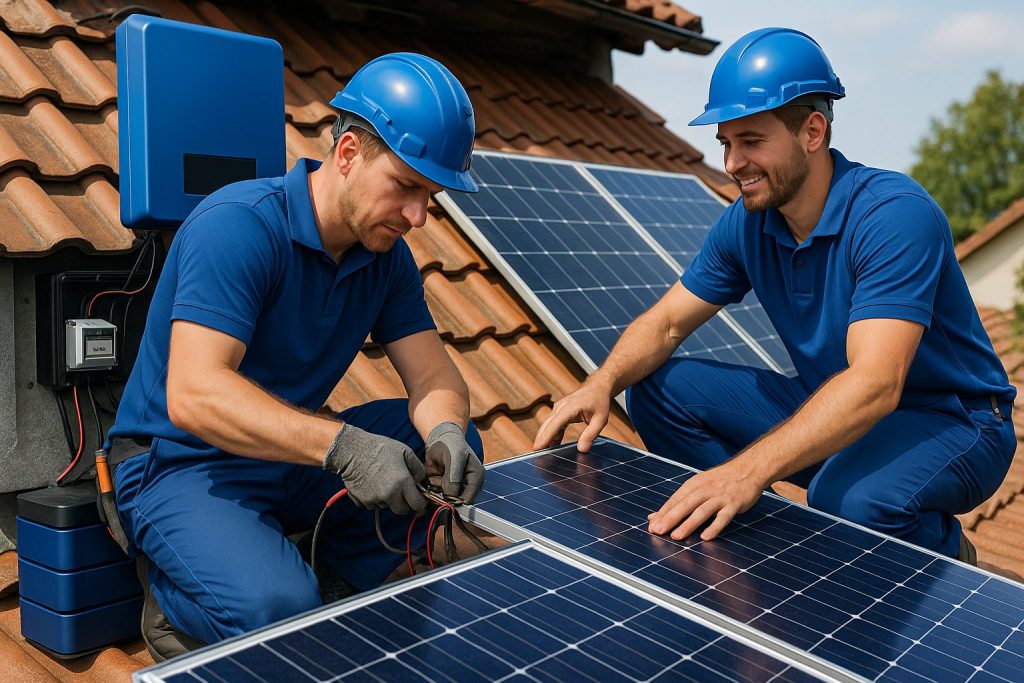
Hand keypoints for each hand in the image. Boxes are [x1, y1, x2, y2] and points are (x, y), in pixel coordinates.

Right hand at [322, 423, 426, 514]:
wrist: (352, 450)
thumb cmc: (380, 448)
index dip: (420, 504)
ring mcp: (375, 499)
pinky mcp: (363, 501)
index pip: (417, 505)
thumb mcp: (404, 451)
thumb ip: (418, 468)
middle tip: (401, 491)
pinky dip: (374, 498)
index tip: (419, 500)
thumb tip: (421, 480)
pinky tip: (371, 484)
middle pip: (402, 510)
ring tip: (383, 481)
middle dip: (404, 503)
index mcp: (403, 483)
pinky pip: (373, 505)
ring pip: (387, 507)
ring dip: (388, 500)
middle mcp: (390, 495)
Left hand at [425, 422, 484, 502]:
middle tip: (439, 484)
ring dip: (437, 491)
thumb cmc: (452, 445)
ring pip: (444, 499)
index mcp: (476, 479)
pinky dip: (431, 488)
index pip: (468, 499)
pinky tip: (432, 477)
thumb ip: (453, 479)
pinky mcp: (442, 486)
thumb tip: (450, 498)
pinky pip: (435, 494)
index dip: (457, 501)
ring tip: (436, 477)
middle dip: (445, 496)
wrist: (440, 438)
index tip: (446, 495)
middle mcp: (466, 486)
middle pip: (455, 502)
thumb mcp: (455, 459)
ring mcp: (453, 487)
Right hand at [533, 376, 612, 451]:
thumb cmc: (599, 402)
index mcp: (570, 408)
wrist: (597, 387)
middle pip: (546, 426)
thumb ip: (591, 434)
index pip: (555, 424)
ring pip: (548, 426)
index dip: (546, 437)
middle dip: (540, 440)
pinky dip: (552, 435)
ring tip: (544, 455)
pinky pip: (553, 425)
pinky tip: (553, 446)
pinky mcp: (559, 412)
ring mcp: (558, 409)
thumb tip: (582, 450)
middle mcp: (561, 407)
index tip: (537, 448)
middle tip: (536, 456)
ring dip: (545, 439)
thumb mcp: (600, 420)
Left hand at [647, 461, 764, 541]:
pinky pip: (723, 517)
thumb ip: (678, 501)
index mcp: (693, 485)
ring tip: (676, 536)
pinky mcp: (734, 504)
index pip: (675, 500)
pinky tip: (706, 537)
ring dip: (688, 524)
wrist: (748, 469)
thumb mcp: (698, 485)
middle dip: (670, 518)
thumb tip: (653, 516)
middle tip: (658, 531)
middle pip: (685, 504)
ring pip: (702, 511)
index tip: (651, 526)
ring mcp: (720, 497)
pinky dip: (715, 527)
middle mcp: (705, 489)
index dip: (663, 513)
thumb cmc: (719, 480)